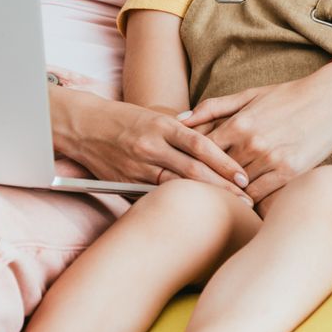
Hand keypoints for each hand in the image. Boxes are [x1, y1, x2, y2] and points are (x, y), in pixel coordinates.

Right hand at [50, 86, 250, 199]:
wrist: (85, 126)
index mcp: (163, 126)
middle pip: (193, 169)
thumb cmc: (127, 120)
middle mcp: (151, 146)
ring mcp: (137, 166)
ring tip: (226, 210)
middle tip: (246, 200)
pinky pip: (154, 196)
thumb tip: (216, 149)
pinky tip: (192, 214)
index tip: (243, 176)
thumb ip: (183, 133)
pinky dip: (175, 204)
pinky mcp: (126, 182)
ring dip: (202, 198)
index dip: (224, 162)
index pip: (200, 145)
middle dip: (222, 186)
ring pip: (176, 186)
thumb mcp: (157, 118)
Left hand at [179, 62, 331, 204]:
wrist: (331, 99)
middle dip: (203, 182)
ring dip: (225, 195)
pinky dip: (248, 201)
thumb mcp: (249, 95)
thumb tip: (180, 121)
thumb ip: (213, 107)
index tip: (180, 172)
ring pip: (236, 186)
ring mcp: (271, 159)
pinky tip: (241, 204)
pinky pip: (260, 194)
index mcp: (239, 123)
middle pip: (216, 172)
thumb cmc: (288, 96)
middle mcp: (252, 142)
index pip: (201, 151)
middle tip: (187, 195)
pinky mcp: (289, 171)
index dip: (188, 163)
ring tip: (210, 204)